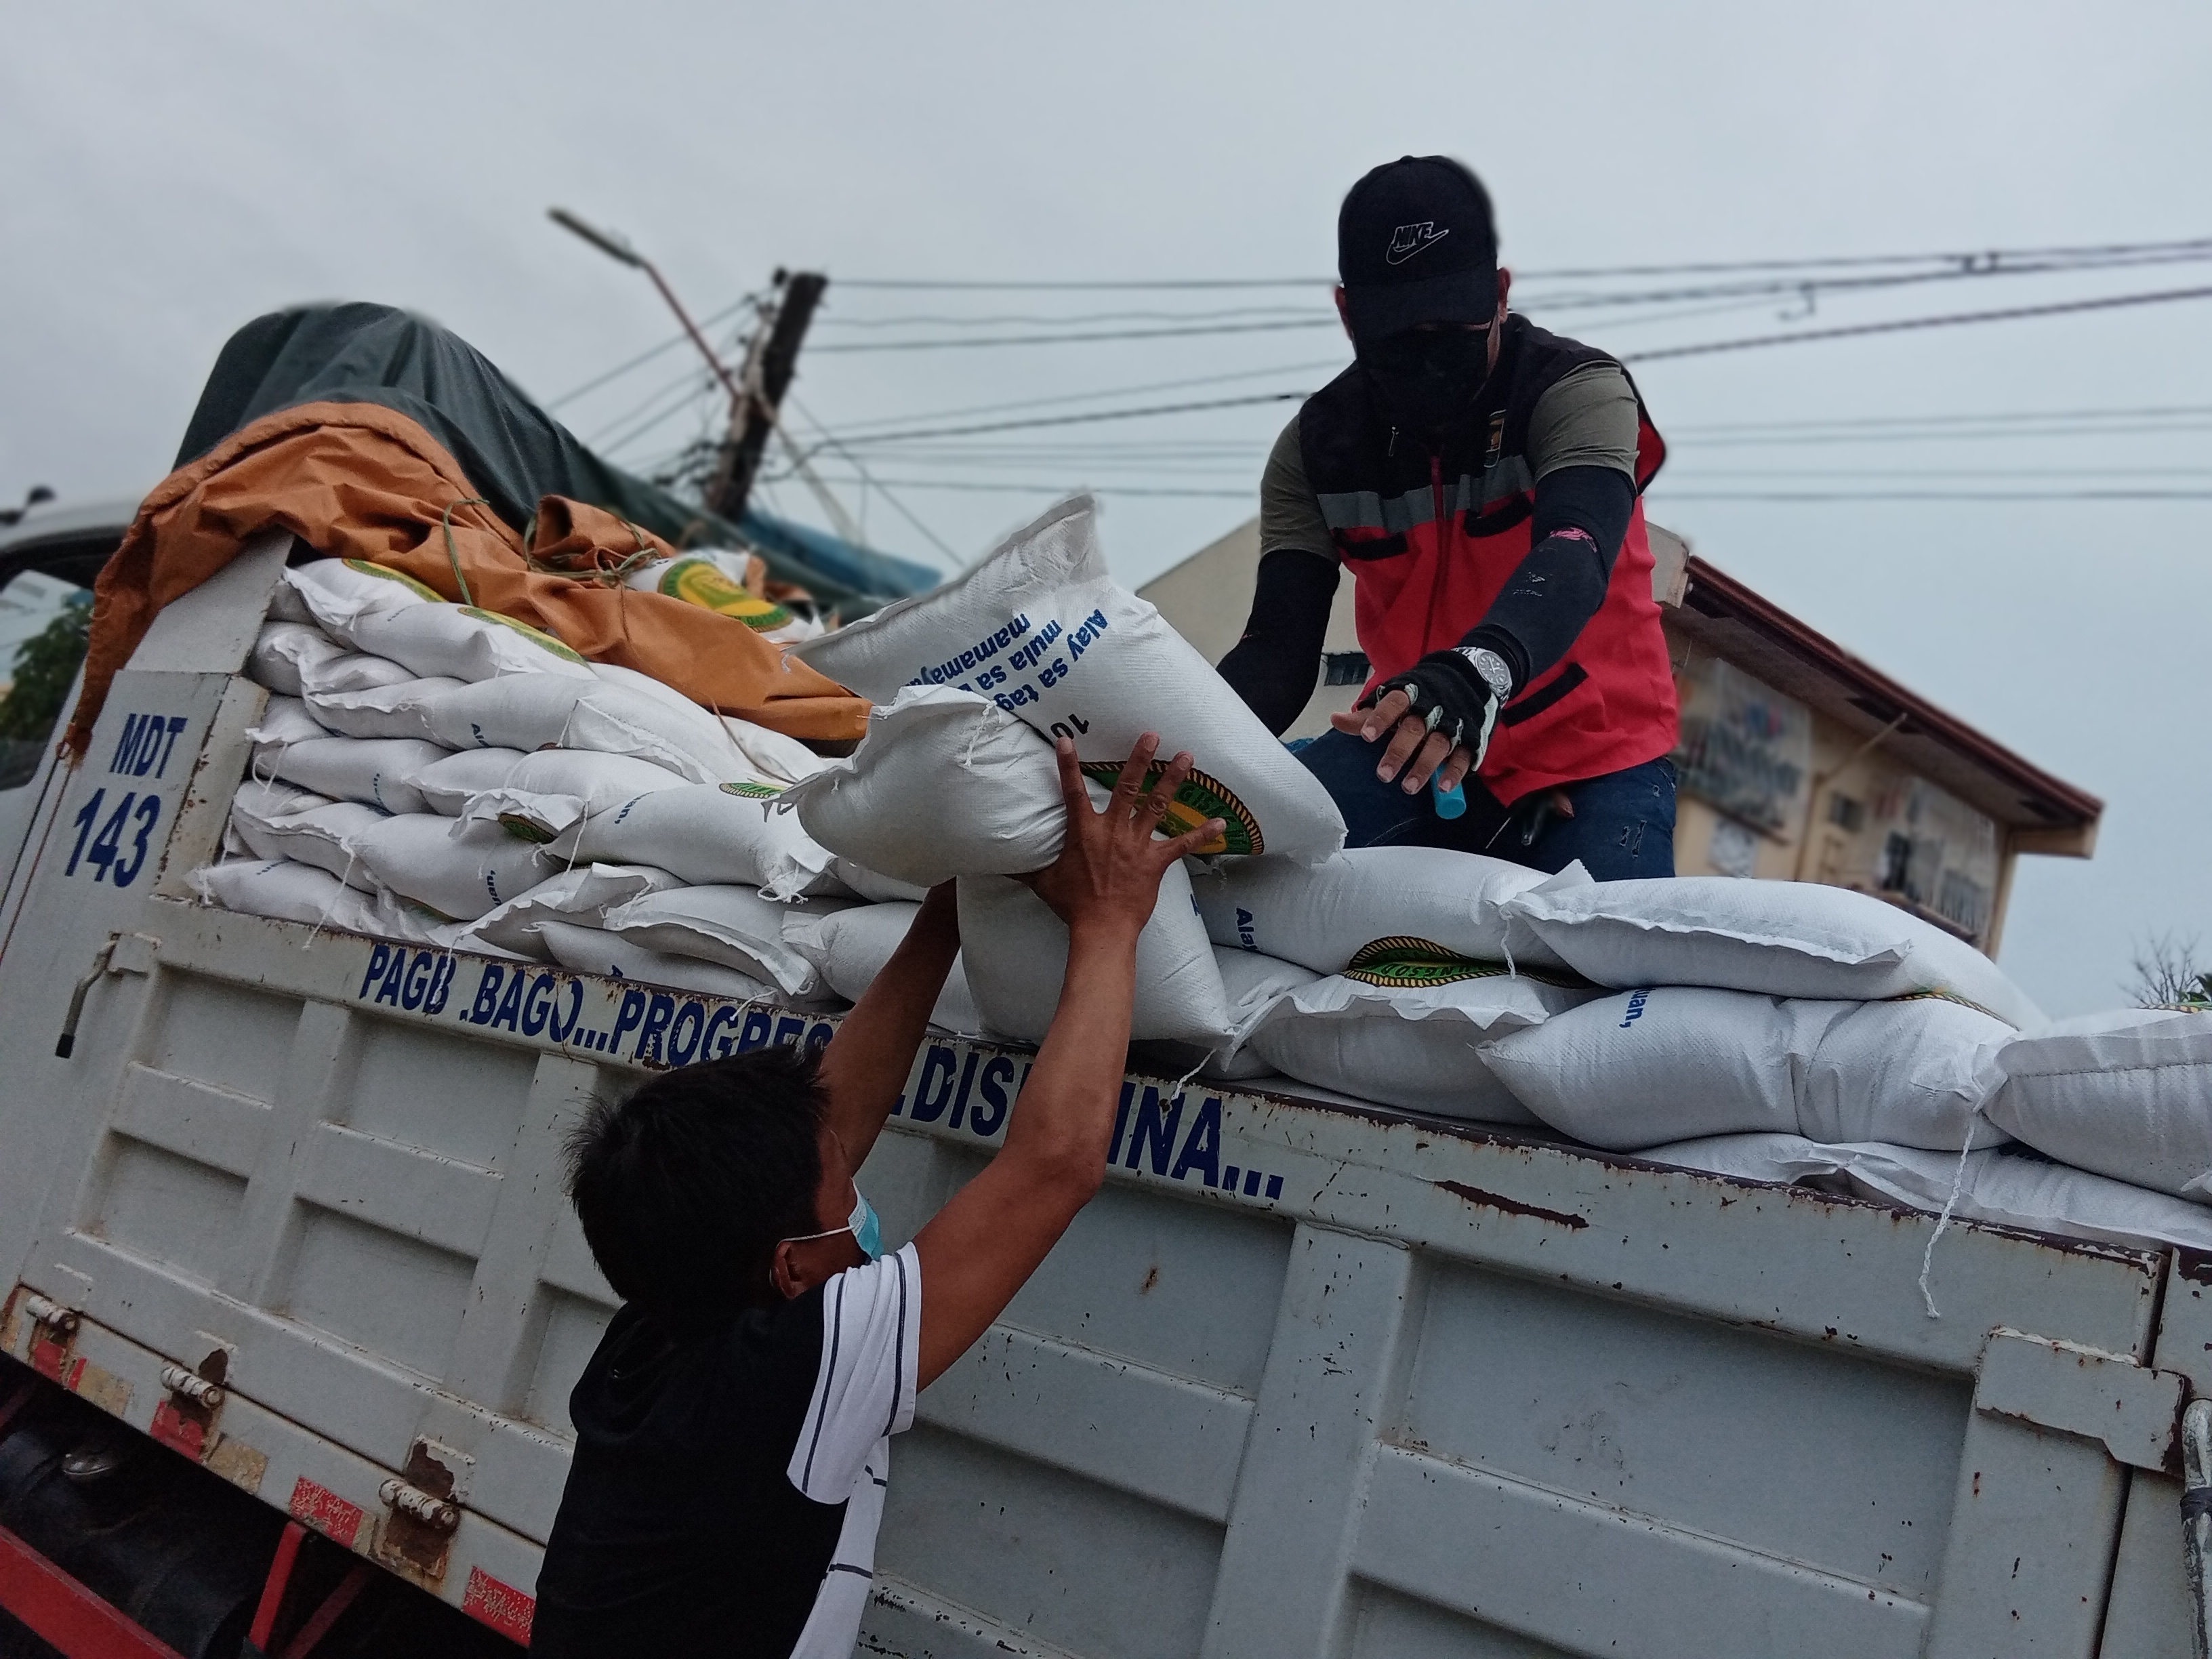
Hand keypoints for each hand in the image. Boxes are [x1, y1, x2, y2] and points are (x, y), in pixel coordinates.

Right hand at [1020, 733, 1223, 936]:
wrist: (1101, 929)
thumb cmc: (1072, 905)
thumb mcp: (1043, 883)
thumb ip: (1024, 869)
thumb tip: (999, 865)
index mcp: (1083, 831)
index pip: (1072, 791)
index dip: (1068, 765)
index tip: (1067, 739)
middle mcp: (1112, 831)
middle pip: (1126, 787)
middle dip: (1139, 759)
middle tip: (1152, 735)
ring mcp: (1137, 845)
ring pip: (1157, 805)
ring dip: (1172, 780)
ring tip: (1186, 756)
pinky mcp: (1156, 862)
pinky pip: (1183, 845)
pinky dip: (1203, 834)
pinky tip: (1222, 823)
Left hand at [1330, 648, 1502, 793]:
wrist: (1468, 678)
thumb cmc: (1421, 695)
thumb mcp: (1394, 699)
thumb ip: (1366, 714)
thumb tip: (1335, 719)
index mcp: (1410, 694)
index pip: (1394, 704)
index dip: (1380, 719)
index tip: (1367, 737)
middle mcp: (1431, 709)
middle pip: (1414, 729)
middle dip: (1399, 751)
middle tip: (1382, 774)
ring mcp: (1452, 724)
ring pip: (1438, 744)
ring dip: (1424, 767)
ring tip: (1408, 787)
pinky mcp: (1470, 738)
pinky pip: (1462, 756)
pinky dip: (1453, 772)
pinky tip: (1442, 788)